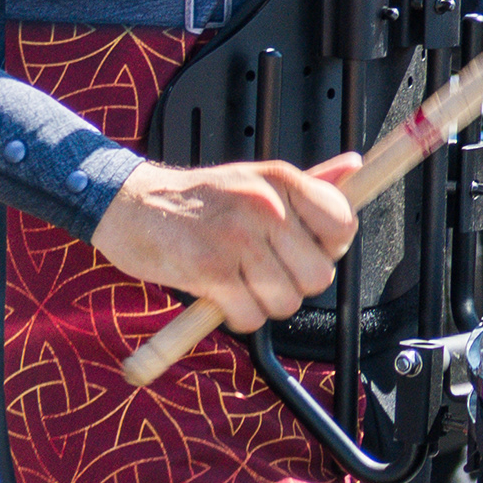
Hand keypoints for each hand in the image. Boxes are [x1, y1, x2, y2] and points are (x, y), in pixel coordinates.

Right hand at [91, 155, 359, 333]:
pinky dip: (238, 317)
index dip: (330, 248)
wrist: (127, 203)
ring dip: (265, 304)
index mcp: (282, 180)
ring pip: (286, 301)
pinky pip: (249, 316)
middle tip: (266, 274)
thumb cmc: (197, 198)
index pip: (342, 224)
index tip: (304, 250)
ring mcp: (237, 238)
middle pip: (319, 275)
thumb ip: (309, 182)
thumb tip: (356, 166)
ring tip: (241, 284)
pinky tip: (221, 296)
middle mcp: (265, 205)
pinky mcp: (208, 270)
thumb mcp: (254, 178)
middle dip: (296, 285)